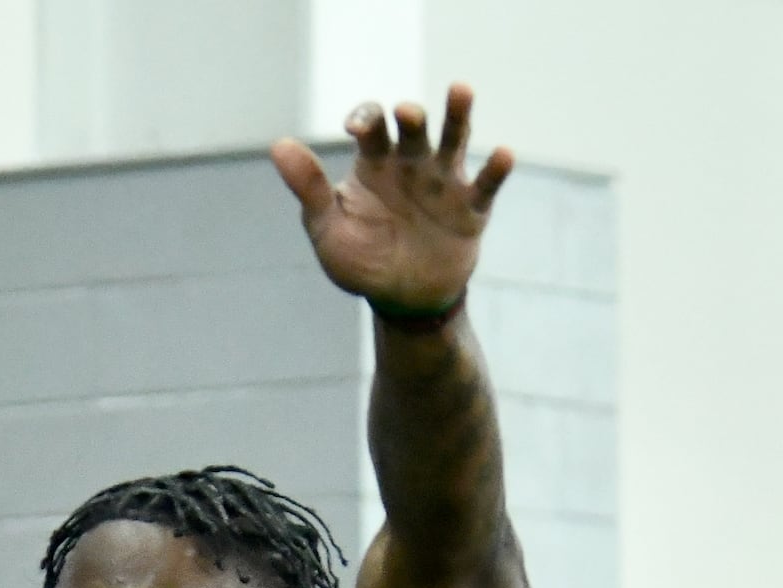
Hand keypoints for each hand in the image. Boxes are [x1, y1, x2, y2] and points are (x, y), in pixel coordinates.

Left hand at [270, 87, 510, 319]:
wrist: (400, 301)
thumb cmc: (361, 260)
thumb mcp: (328, 228)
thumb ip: (309, 188)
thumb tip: (278, 145)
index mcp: (375, 163)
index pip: (373, 126)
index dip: (367, 119)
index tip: (359, 128)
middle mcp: (411, 163)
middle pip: (415, 127)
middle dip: (411, 117)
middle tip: (406, 113)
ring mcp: (444, 183)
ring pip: (454, 140)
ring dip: (457, 115)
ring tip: (460, 90)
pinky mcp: (471, 210)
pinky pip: (486, 186)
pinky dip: (496, 169)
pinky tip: (504, 154)